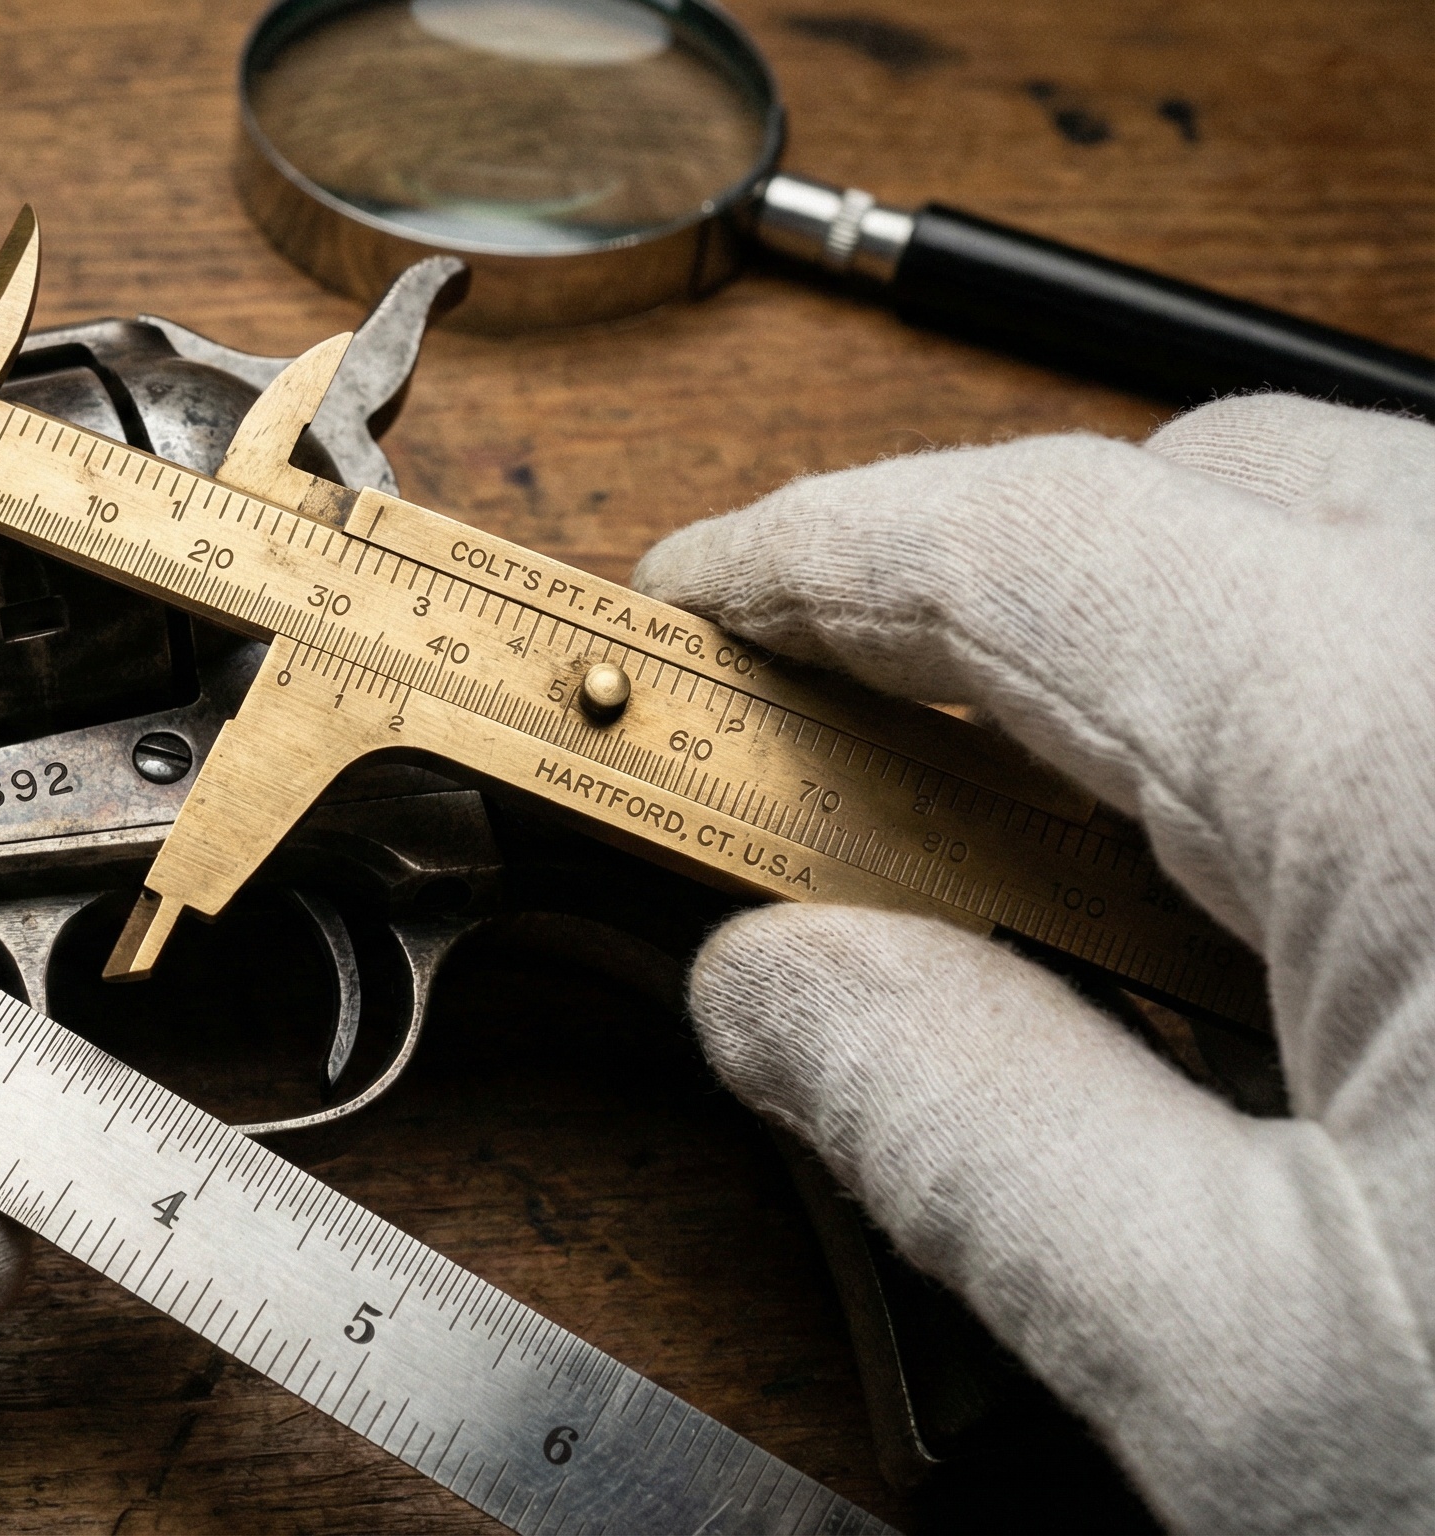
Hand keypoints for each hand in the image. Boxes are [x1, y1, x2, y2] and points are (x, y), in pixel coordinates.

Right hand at [632, 394, 1434, 1530]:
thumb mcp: (1245, 1374)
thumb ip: (952, 1129)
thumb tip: (772, 987)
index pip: (1042, 548)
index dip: (819, 554)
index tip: (698, 601)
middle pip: (1220, 494)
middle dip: (1001, 600)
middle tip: (859, 778)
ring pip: (1383, 552)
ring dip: (1179, 663)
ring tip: (1078, 871)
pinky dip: (1339, 730)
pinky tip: (1301, 916)